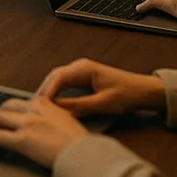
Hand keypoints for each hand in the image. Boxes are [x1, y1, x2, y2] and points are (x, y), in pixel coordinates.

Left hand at [0, 95, 87, 168]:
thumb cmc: (80, 144)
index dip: (7, 110)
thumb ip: (52, 120)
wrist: (85, 154)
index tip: (2, 117)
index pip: (19, 102)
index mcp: (45, 103)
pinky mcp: (22, 140)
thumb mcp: (67, 123)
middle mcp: (34, 109)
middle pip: (5, 107)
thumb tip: (44, 128)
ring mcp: (27, 123)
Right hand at [32, 58, 165, 117]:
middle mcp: (80, 66)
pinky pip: (64, 83)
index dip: (47, 92)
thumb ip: (79, 106)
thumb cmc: (127, 94)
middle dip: (43, 91)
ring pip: (58, 79)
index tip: (39, 106)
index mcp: (85, 68)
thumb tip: (58, 110)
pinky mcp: (83, 77)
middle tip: (34, 108)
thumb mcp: (102, 103)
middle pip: (54, 77)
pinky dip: (56, 91)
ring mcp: (81, 70)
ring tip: (40, 107)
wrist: (143, 91)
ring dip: (49, 91)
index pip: (58, 78)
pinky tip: (52, 103)